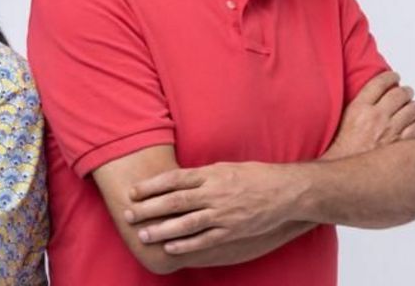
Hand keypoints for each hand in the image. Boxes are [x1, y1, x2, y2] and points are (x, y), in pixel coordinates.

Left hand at [123, 161, 300, 255]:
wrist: (286, 192)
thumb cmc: (254, 176)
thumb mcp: (225, 167)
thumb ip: (201, 175)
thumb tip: (176, 180)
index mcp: (211, 174)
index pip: (174, 179)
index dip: (151, 186)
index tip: (133, 191)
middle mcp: (214, 193)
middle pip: (174, 201)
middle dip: (149, 208)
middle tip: (128, 214)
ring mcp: (223, 214)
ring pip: (186, 223)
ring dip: (162, 229)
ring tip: (144, 234)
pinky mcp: (232, 231)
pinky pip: (205, 239)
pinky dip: (186, 244)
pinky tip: (170, 247)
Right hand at [323, 71, 414, 160]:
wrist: (345, 176)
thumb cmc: (343, 150)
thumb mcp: (345, 121)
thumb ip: (360, 106)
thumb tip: (374, 96)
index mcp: (359, 108)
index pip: (379, 83)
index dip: (390, 77)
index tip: (393, 76)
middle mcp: (376, 116)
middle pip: (399, 93)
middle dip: (405, 91)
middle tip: (406, 91)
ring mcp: (391, 130)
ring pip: (413, 108)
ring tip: (414, 106)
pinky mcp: (402, 145)